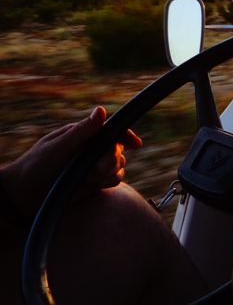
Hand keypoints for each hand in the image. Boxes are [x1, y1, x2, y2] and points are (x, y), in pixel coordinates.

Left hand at [0, 106, 141, 217]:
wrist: (24, 194)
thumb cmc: (37, 165)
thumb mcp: (59, 147)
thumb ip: (82, 131)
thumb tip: (101, 110)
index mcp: (84, 135)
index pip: (112, 131)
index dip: (126, 136)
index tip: (136, 144)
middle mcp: (91, 149)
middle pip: (118, 150)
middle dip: (111, 160)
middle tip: (96, 169)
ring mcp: (93, 165)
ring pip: (120, 165)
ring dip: (109, 173)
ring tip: (89, 178)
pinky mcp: (94, 181)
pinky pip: (114, 179)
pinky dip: (108, 182)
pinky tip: (93, 185)